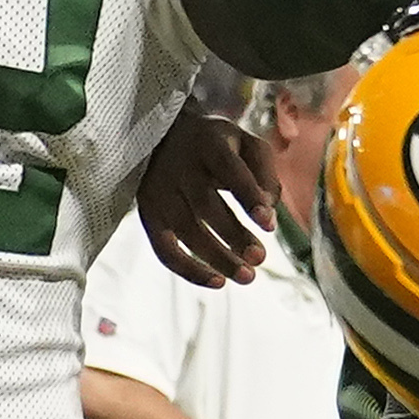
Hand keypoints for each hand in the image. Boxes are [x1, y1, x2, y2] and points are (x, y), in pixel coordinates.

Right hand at [137, 105, 277, 288]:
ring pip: (185, 230)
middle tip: (260, 258)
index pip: (229, 170)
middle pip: (205, 204)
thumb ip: (265, 173)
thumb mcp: (246, 145)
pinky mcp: (149, 215)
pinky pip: (164, 249)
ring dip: (217, 258)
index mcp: (208, 143)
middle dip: (234, 234)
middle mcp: (179, 166)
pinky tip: (218, 282)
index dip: (248, 197)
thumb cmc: (218, 146)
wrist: (166, 136)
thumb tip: (269, 212)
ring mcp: (159, 192)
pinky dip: (189, 270)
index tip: (268, 224)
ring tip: (248, 276)